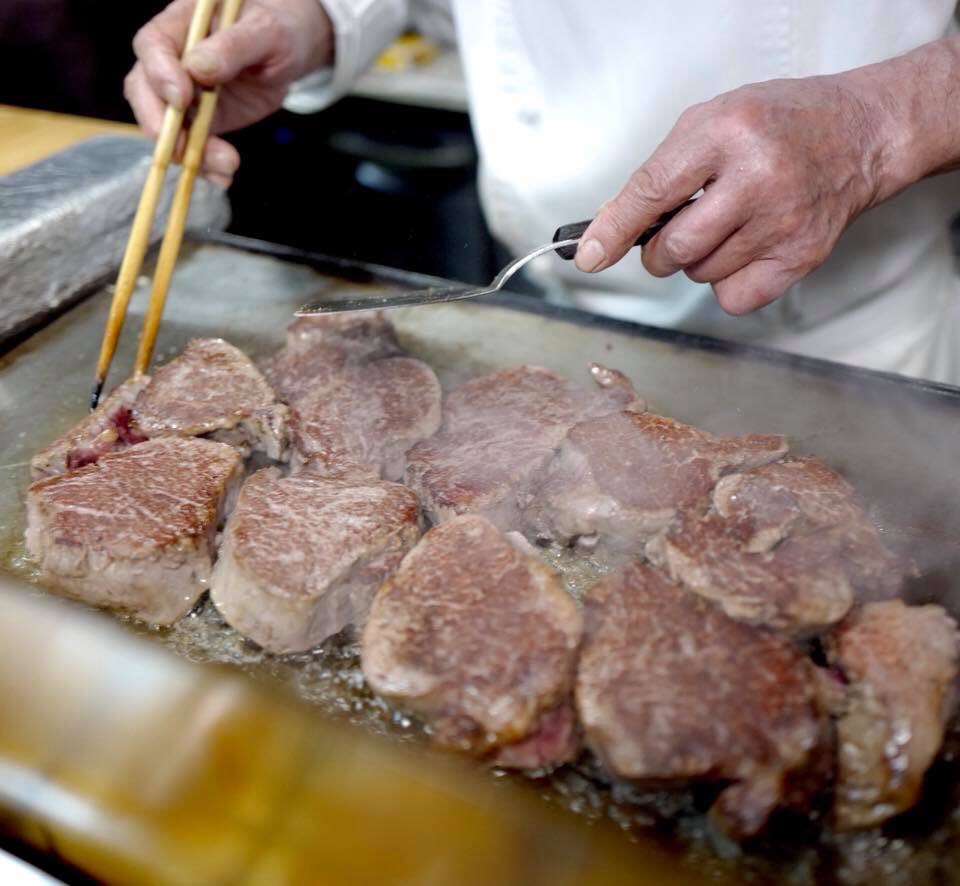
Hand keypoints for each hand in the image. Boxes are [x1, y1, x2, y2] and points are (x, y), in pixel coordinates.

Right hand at [124, 0, 333, 186]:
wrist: (293, 50)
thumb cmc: (278, 28)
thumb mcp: (266, 31)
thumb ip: (233, 46)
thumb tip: (198, 68)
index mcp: (183, 24)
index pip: (153, 45)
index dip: (159, 73)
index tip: (181, 98)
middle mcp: (174, 59)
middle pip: (145, 91)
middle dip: (160, 124)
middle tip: (180, 147)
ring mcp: (186, 94)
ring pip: (167, 127)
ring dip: (189, 152)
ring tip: (225, 166)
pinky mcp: (203, 120)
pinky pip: (193, 146)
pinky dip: (206, 165)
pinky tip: (224, 176)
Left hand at [575, 74, 897, 313]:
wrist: (859, 134)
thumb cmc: (777, 124)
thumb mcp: (709, 123)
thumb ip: (658, 174)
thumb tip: (609, 229)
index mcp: (726, 133)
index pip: (651, 192)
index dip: (614, 231)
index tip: (589, 257)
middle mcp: (757, 178)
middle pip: (674, 248)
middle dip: (659, 250)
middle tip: (677, 228)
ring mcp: (783, 220)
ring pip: (700, 275)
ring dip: (698, 260)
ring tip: (728, 224)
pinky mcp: (801, 256)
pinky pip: (733, 298)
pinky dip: (727, 283)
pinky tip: (747, 249)